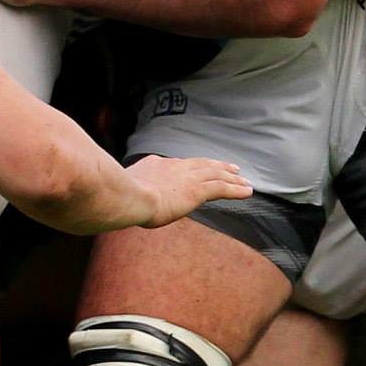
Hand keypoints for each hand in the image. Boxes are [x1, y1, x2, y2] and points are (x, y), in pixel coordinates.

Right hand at [124, 155, 252, 227]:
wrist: (127, 196)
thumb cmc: (118, 197)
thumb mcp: (122, 189)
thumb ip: (128, 191)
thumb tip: (121, 200)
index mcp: (155, 165)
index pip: (178, 165)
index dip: (192, 166)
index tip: (199, 168)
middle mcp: (174, 167)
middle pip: (202, 165)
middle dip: (218, 166)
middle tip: (232, 168)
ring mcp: (187, 178)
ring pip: (216, 176)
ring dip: (232, 178)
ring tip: (245, 181)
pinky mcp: (197, 190)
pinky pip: (222, 188)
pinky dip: (236, 189)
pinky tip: (247, 192)